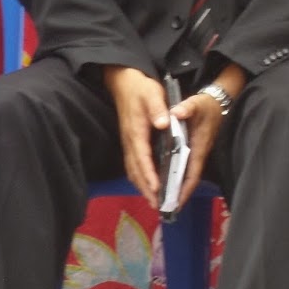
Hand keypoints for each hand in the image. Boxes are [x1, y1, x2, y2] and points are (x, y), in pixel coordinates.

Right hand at [102, 66, 169, 205]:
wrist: (124, 83)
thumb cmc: (141, 89)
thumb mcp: (152, 94)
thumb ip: (158, 109)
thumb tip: (164, 123)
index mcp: (137, 132)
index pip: (142, 157)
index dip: (148, 174)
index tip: (155, 188)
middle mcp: (130, 141)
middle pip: (136, 169)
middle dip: (146, 188)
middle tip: (157, 204)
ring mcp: (128, 143)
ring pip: (133, 169)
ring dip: (142, 186)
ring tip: (153, 201)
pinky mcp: (130, 142)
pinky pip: (133, 165)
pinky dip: (139, 177)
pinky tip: (147, 185)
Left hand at [166, 66, 246, 208]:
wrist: (217, 102)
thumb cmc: (206, 106)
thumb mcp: (196, 104)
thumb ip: (186, 108)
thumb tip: (176, 113)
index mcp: (198, 147)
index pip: (192, 173)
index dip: (184, 189)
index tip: (175, 203)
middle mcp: (197, 154)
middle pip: (188, 180)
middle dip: (177, 195)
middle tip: (162, 208)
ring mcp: (195, 153)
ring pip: (185, 175)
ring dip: (175, 188)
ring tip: (160, 201)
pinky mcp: (192, 150)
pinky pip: (183, 168)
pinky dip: (174, 178)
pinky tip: (163, 182)